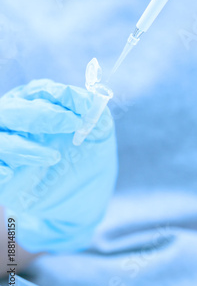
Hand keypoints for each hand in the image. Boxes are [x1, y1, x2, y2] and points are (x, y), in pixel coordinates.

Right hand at [0, 80, 117, 253]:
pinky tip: (10, 174)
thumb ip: (92, 112)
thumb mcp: (98, 132)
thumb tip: (89, 99)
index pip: (38, 91)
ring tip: (53, 158)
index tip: (83, 109)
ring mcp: (6, 147)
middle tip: (71, 124)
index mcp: (36, 104)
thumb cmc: (87, 155)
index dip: (59, 95)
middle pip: (10, 109)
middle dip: (39, 115)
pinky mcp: (3, 175)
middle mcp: (15, 122)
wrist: (84, 194)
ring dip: (22, 146)